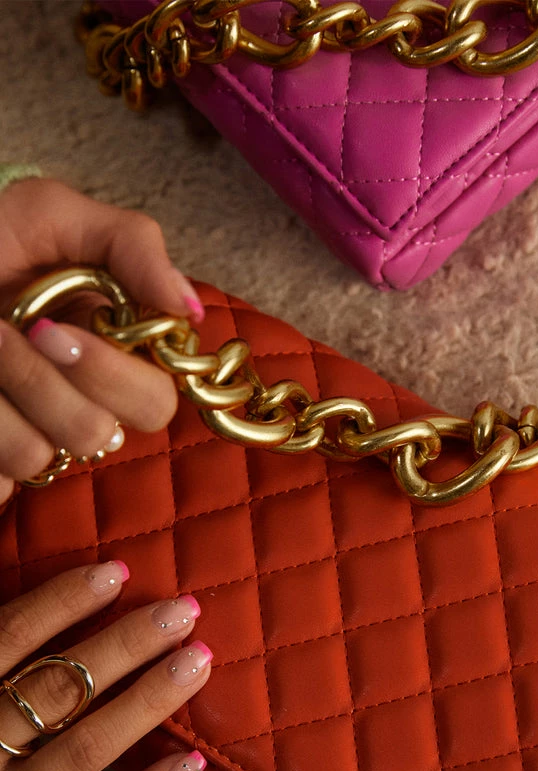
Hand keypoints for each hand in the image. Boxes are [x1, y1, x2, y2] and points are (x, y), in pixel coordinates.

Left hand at [0, 176, 204, 499]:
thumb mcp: (53, 214)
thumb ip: (132, 246)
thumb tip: (189, 309)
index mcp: (117, 357)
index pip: (154, 403)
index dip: (109, 374)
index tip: (51, 329)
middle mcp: (82, 405)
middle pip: (98, 435)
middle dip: (43, 384)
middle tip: (6, 334)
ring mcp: (34, 438)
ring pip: (38, 458)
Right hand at [0, 563, 211, 770]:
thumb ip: (5, 637)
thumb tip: (43, 554)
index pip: (9, 636)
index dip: (62, 601)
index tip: (118, 571)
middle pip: (56, 687)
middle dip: (124, 645)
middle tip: (182, 611)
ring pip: (83, 748)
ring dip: (145, 702)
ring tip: (198, 662)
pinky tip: (194, 760)